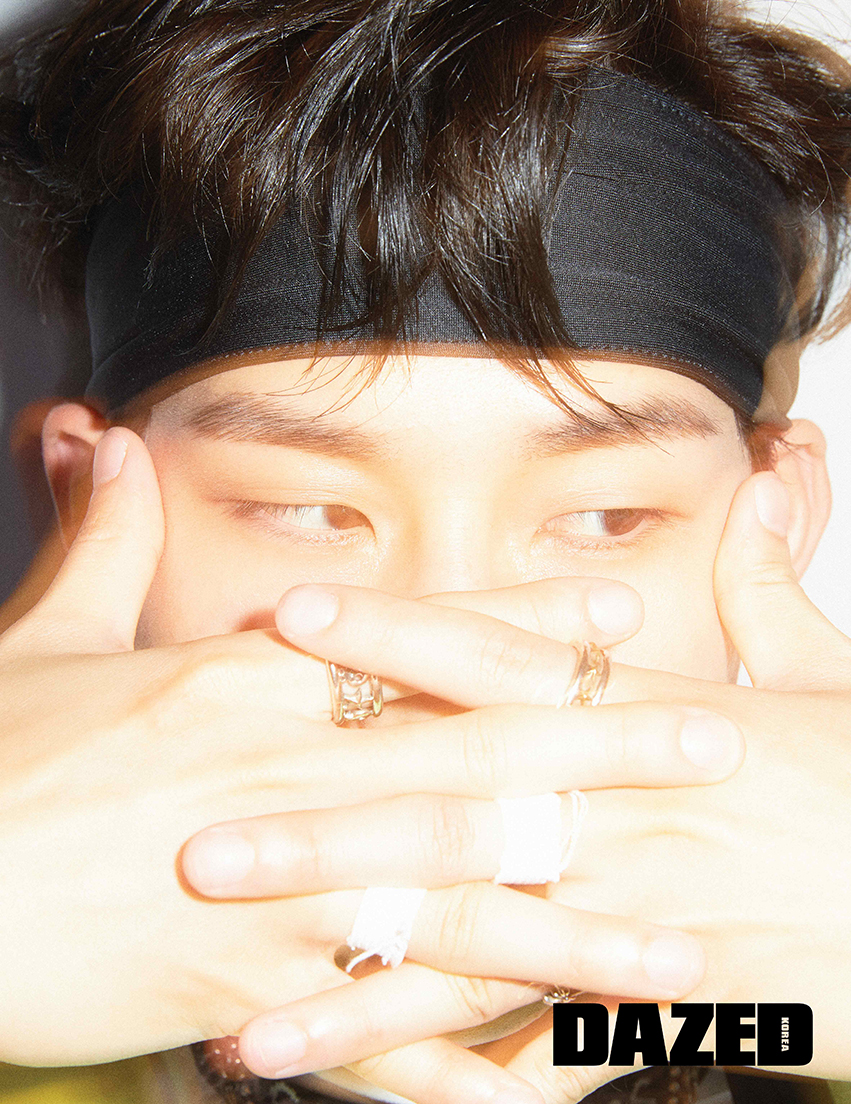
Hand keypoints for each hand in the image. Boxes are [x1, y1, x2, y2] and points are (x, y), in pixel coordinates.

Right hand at [0, 428, 713, 1082]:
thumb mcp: (43, 638)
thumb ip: (108, 541)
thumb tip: (116, 443)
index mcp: (244, 674)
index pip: (414, 633)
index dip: (523, 615)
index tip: (617, 606)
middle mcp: (282, 767)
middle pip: (473, 749)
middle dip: (602, 746)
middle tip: (714, 739)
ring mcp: (276, 879)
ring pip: (458, 891)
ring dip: (578, 914)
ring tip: (680, 934)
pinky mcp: (249, 979)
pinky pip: (389, 1010)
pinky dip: (477, 1039)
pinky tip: (554, 1065)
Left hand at [213, 471, 850, 1101]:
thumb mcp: (835, 675)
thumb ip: (769, 587)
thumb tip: (761, 487)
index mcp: (658, 716)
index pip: (503, 662)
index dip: (396, 635)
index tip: (289, 621)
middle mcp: (631, 811)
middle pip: (459, 814)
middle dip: (327, 832)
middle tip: (202, 845)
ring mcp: (648, 917)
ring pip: (483, 956)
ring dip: (361, 990)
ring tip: (246, 1019)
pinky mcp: (676, 1012)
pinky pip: (553, 1062)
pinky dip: (464, 1091)